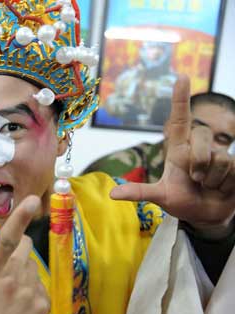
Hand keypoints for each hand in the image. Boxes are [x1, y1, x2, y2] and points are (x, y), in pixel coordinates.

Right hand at [0, 196, 49, 313]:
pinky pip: (41, 285)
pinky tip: (21, 305)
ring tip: (12, 292)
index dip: (19, 218)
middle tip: (7, 268)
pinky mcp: (43, 304)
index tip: (31, 200)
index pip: (6, 240)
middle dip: (19, 250)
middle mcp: (11, 280)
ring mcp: (29, 292)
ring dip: (25, 272)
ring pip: (33, 266)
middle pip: (26, 247)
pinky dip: (33, 290)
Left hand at [111, 75, 234, 238]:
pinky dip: (223, 184)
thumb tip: (112, 195)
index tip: (181, 77)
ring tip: (206, 185)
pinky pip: (232, 169)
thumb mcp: (160, 197)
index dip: (180, 98)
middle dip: (199, 161)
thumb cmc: (182, 200)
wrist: (206, 216)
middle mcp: (199, 147)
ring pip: (218, 158)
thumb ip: (139, 193)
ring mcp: (219, 155)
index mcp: (179, 148)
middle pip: (202, 135)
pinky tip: (221, 188)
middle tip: (194, 178)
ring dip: (210, 178)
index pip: (180, 119)